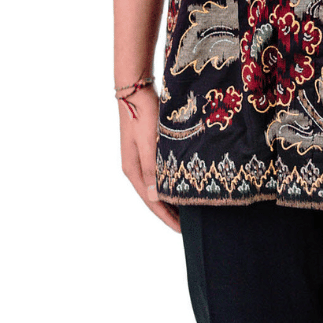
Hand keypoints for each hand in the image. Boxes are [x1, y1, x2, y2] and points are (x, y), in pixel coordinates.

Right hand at [119, 86, 181, 232]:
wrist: (136, 91)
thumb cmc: (144, 115)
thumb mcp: (149, 144)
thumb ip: (153, 170)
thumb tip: (156, 198)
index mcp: (133, 170)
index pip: (151, 202)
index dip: (167, 218)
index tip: (182, 231)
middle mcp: (135, 167)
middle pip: (153, 197)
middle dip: (169, 211)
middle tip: (189, 224)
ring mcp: (140, 157)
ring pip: (157, 185)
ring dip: (170, 197)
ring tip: (188, 207)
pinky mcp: (147, 148)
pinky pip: (159, 173)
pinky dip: (170, 182)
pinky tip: (181, 182)